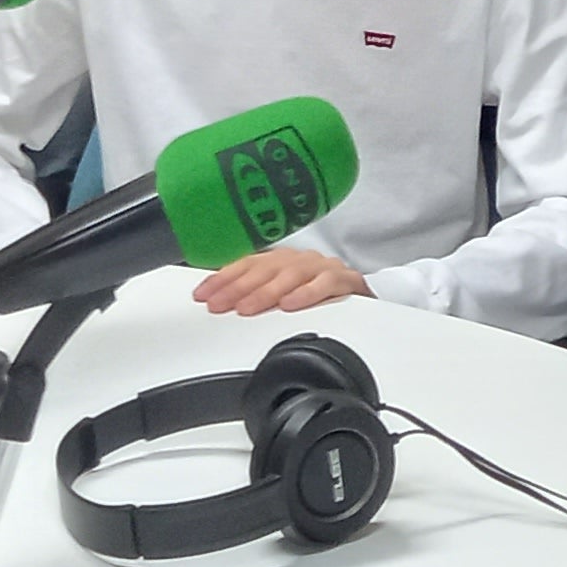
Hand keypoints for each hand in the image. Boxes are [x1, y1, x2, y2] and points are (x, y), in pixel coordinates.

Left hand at [193, 247, 367, 317]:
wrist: (364, 294)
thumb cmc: (318, 292)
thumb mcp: (284, 290)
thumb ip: (257, 292)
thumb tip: (218, 300)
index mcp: (282, 259)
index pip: (247, 264)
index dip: (223, 278)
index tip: (202, 295)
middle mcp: (299, 259)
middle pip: (265, 270)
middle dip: (238, 288)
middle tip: (219, 305)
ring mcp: (321, 267)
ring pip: (290, 275)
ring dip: (266, 292)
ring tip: (247, 308)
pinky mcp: (345, 279)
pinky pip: (324, 283)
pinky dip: (306, 294)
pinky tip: (290, 304)